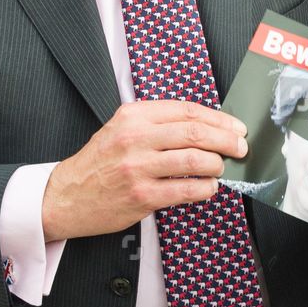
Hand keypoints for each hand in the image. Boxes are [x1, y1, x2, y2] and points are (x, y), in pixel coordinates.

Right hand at [42, 100, 248, 241]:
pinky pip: (185, 190)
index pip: (186, 110)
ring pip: (194, 160)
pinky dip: (205, 188)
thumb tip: (204, 126)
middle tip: (240, 148)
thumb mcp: (121, 128)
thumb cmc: (99, 162)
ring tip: (222, 168)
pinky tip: (208, 187)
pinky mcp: (141, 196)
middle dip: (226, 140)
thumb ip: (156, 123)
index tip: (234, 127)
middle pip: (195, 132)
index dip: (218, 119)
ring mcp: (138, 167)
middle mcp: (135, 137)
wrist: (67, 195)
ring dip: (217, 165)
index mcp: (132, 115)